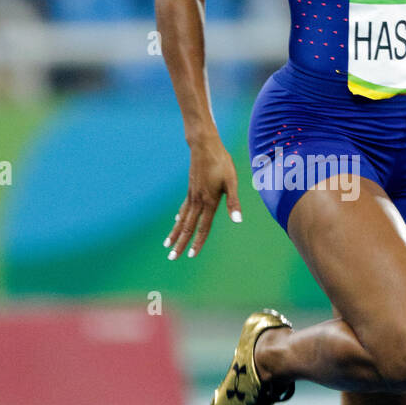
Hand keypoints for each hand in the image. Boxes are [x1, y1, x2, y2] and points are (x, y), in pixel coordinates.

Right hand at [164, 137, 241, 258]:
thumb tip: (238, 221)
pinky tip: (176, 222)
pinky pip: (183, 208)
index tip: (191, 256)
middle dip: (180, 244)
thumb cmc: (221, 162)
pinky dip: (179, 218)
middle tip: (172, 258)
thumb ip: (233, 202)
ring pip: (182, 219)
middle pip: (187, 227)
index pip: (203, 227)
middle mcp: (197, 201)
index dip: (198, 242)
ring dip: (175, 233)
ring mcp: (192, 195)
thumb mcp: (231, 181)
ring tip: (167, 245)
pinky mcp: (190, 189)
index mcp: (209, 201)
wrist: (204, 145)